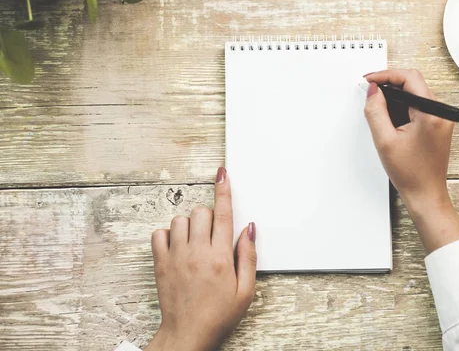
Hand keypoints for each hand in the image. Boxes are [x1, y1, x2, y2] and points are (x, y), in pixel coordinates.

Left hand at [145, 167, 256, 350]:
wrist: (188, 334)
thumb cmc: (218, 315)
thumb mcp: (245, 291)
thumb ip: (248, 257)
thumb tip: (249, 229)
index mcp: (221, 258)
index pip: (223, 214)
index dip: (224, 190)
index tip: (222, 174)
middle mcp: (198, 252)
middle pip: (201, 212)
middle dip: (209, 216)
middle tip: (212, 235)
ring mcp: (176, 256)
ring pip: (180, 219)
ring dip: (190, 225)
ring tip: (195, 243)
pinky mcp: (161, 263)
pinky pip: (159, 233)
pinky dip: (168, 235)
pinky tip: (178, 247)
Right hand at [364, 69, 458, 252]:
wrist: (426, 194)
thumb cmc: (411, 174)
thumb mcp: (384, 140)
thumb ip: (376, 111)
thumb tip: (373, 90)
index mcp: (432, 113)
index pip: (409, 77)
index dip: (386, 75)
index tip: (370, 80)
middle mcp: (441, 113)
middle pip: (413, 83)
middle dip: (389, 85)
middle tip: (370, 94)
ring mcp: (441, 118)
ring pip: (414, 94)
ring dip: (394, 98)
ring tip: (379, 112)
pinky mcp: (437, 125)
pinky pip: (417, 106)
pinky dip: (401, 108)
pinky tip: (390, 122)